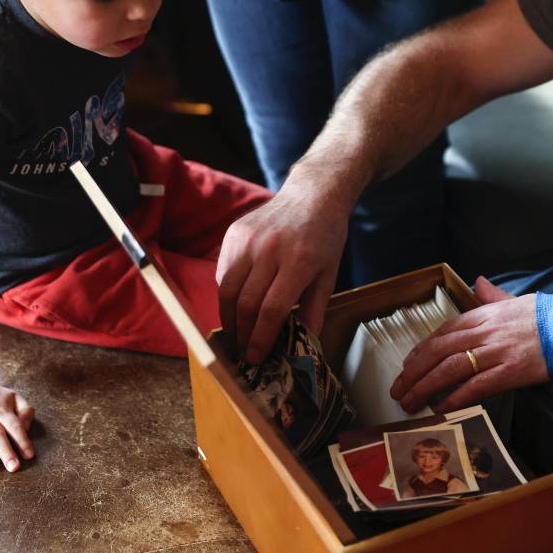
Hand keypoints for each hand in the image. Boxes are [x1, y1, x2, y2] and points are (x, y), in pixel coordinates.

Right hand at [215, 183, 348, 363]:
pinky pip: (223, 273)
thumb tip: (304, 344)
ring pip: (228, 290)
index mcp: (297, 261)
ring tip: (237, 335)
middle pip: (246, 304)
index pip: (271, 309)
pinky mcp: (234, 233)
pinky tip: (234, 307)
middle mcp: (269, 249)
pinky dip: (226, 295)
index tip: (256, 358)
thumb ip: (315, 309)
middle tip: (244, 352)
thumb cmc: (326, 237)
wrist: (313, 194)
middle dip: (243, 334)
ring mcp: (247, 239)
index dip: (261, 338)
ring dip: (229, 319)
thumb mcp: (329, 274)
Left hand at [390, 277, 549, 412]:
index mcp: (485, 314)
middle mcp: (485, 331)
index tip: (408, 364)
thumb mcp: (516, 300)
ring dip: (425, 387)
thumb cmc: (550, 316)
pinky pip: (475, 386)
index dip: (421, 349)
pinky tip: (441, 408)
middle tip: (398, 390)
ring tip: (410, 403)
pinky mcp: (511, 371)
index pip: (443, 331)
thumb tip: (477, 282)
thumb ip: (492, 295)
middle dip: (413, 372)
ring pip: (449, 369)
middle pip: (438, 351)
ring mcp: (497, 351)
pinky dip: (454, 398)